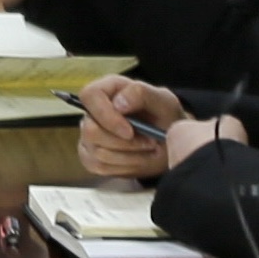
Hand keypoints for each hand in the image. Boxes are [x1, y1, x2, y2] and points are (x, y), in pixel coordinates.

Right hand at [71, 73, 188, 181]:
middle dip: (124, 144)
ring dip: (130, 156)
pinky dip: (124, 167)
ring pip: (98, 153)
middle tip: (150, 142)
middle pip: (90, 131)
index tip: (129, 131)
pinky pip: (100, 167)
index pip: (90, 96)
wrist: (169, 142)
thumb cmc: (165, 116)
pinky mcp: (91, 156)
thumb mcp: (163, 101)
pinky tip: (139, 159)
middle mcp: (93, 111)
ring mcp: (89, 135)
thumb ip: (141, 94)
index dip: (105, 115)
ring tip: (149, 149)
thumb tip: (117, 104)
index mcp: (107, 90)